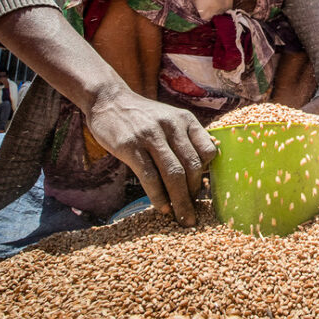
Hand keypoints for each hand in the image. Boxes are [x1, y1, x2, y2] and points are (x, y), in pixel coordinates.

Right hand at [85, 85, 217, 226]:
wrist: (109, 101)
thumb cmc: (143, 116)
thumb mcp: (170, 119)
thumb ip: (185, 140)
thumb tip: (200, 172)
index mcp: (186, 120)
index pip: (209, 151)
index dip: (208, 175)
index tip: (202, 191)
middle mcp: (172, 126)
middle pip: (192, 166)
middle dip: (194, 195)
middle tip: (192, 213)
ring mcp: (151, 136)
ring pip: (173, 174)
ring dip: (180, 201)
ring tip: (182, 218)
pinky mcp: (130, 146)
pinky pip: (150, 177)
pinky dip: (159, 197)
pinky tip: (162, 208)